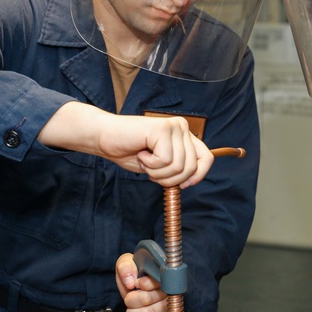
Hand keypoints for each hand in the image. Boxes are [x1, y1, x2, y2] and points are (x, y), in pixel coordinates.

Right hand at [39, 102, 212, 187]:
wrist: (105, 138)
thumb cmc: (130, 150)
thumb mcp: (160, 165)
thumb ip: (178, 169)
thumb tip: (191, 181)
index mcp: (185, 135)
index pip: (207, 158)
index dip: (197, 176)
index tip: (182, 185)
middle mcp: (182, 127)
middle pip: (191, 167)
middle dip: (169, 178)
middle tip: (152, 169)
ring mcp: (173, 126)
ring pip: (178, 166)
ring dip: (157, 171)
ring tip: (145, 159)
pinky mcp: (162, 128)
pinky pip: (164, 160)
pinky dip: (150, 164)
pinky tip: (141, 152)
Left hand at [116, 253, 167, 311]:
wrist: (134, 288)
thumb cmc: (132, 274)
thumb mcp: (126, 263)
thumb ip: (126, 266)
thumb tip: (131, 281)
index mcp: (162, 276)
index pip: (156, 282)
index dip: (144, 284)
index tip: (137, 284)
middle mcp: (169, 292)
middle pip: (148, 300)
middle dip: (132, 300)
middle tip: (129, 297)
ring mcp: (168, 308)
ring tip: (131, 308)